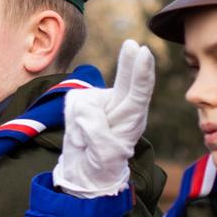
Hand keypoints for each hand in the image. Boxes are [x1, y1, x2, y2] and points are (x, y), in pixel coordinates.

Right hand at [55, 40, 155, 198]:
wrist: (83, 172)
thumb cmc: (101, 166)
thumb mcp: (104, 154)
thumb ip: (96, 130)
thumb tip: (85, 106)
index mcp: (133, 120)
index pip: (139, 94)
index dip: (141, 74)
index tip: (144, 53)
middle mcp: (121, 107)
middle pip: (126, 82)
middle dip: (128, 63)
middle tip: (132, 45)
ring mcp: (103, 104)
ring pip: (86, 102)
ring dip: (81, 123)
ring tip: (86, 141)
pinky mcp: (84, 103)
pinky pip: (73, 103)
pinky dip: (72, 119)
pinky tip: (79, 133)